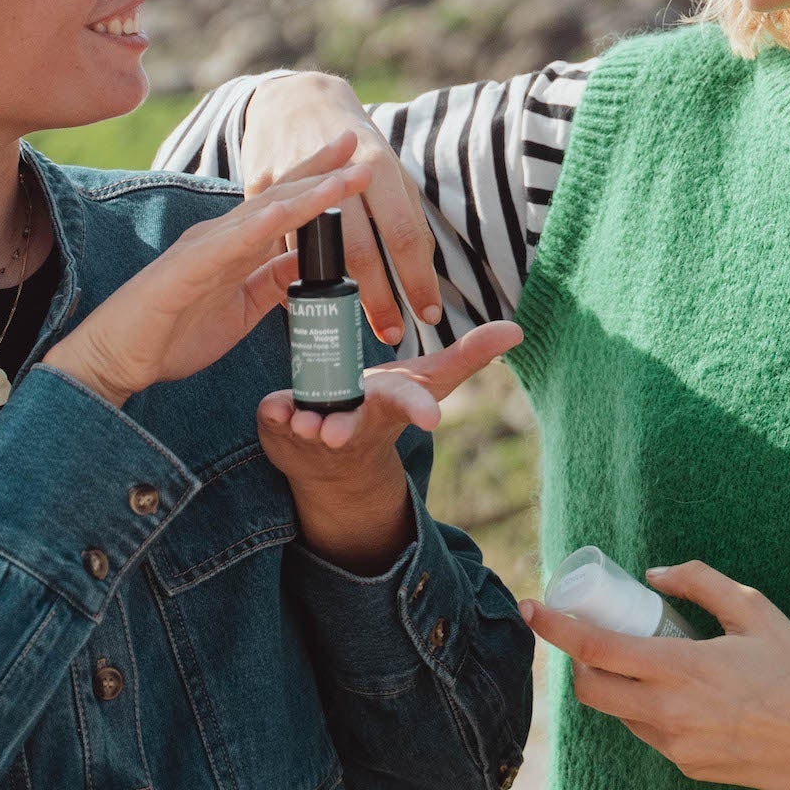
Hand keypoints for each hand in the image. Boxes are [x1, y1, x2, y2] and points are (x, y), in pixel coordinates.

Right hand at [43, 137, 371, 407]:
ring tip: (344, 174)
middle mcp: (220, 236)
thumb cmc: (172, 334)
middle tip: (357, 140)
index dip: (319, 182)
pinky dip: (259, 226)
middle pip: (278, 195)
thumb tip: (308, 262)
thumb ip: (272, 282)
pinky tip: (286, 210)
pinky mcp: (186, 267)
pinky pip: (227, 244)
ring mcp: (203, 247)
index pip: (284, 206)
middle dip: (320, 169)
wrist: (115, 359)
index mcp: (234, 245)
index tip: (356, 163)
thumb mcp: (242, 307)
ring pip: (262, 212)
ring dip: (306, 191)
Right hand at [239, 72, 441, 348]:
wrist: (295, 98)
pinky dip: (289, 273)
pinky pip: (274, 242)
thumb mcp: (387, 171)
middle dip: (378, 301)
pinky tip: (304, 299)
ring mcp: (293, 180)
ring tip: (350, 325)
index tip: (428, 316)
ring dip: (333, 295)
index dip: (417, 279)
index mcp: (376, 167)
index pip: (402, 235)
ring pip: (313, 251)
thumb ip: (404, 217)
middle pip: (359, 251)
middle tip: (393, 334)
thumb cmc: (353, 143)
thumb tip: (420, 272)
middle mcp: (337, 174)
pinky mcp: (257, 187)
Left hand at [256, 317, 522, 572]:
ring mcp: (315, 432)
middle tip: (333, 432)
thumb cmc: (388, 405)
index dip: (420, 410)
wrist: (339, 459)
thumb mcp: (430, 379)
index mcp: (389, 405)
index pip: (408, 405)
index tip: (431, 419)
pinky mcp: (281, 431)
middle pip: (351, 426)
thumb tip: (517, 329)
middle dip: (343, 429)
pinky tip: (272, 408)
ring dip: (303, 424)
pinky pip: (273, 421)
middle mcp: (354, 423)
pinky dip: (272, 415)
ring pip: (307, 427)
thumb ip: (471, 353)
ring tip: (299, 420)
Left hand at [522, 560, 789, 789]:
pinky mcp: (693, 770)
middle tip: (594, 636)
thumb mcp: (753, 609)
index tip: (532, 608)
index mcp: (680, 670)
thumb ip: (699, 583)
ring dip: (618, 688)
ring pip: (622, 715)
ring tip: (649, 661)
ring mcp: (680, 749)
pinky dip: (652, 712)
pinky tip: (686, 694)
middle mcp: (670, 715)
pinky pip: (654, 736)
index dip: (555, 628)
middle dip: (580, 663)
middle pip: (592, 691)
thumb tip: (655, 573)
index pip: (594, 651)